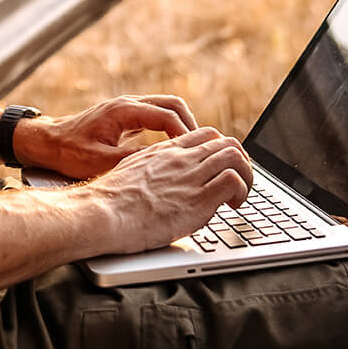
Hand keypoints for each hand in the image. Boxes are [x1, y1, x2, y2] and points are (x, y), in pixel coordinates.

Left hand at [17, 94, 199, 178]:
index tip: (197, 152)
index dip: (185, 133)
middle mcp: (128, 104)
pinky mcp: (125, 117)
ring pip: (165, 108)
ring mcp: (127, 108)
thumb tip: (160, 165)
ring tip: (193, 151)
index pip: (167, 115)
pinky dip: (170, 128)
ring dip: (181, 125)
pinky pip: (156, 116)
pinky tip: (173, 151)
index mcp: (123, 111)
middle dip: (191, 124)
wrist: (46, 142)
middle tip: (202, 149)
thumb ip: (130, 161)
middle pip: (172, 104)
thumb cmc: (68, 152)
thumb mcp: (99, 162)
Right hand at [85, 127, 254, 253]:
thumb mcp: (129, 172)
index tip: (221, 168)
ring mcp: (191, 176)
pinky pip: (233, 181)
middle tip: (238, 182)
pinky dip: (241, 191)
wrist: (101, 213)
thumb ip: (149, 169)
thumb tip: (155, 180)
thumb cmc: (108, 201)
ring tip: (239, 196)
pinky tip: (232, 206)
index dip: (221, 150)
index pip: (206, 135)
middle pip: (227, 142)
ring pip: (235, 156)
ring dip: (246, 176)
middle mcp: (181, 158)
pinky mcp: (198, 199)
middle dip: (240, 162)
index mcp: (165, 151)